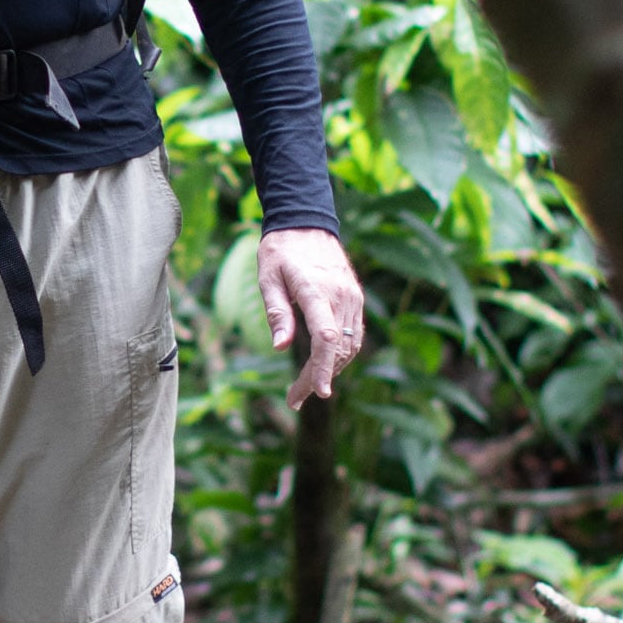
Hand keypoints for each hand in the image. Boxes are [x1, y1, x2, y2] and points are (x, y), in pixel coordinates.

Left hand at [258, 227, 365, 402]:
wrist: (306, 223)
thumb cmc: (280, 251)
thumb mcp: (268, 278)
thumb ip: (277, 312)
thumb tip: (280, 347)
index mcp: (316, 290)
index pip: (326, 337)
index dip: (323, 368)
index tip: (317, 392)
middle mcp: (341, 296)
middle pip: (338, 349)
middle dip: (318, 378)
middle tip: (294, 399)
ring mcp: (352, 298)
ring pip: (349, 346)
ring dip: (330, 370)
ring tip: (305, 389)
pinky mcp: (355, 299)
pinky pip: (353, 335)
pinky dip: (340, 355)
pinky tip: (322, 366)